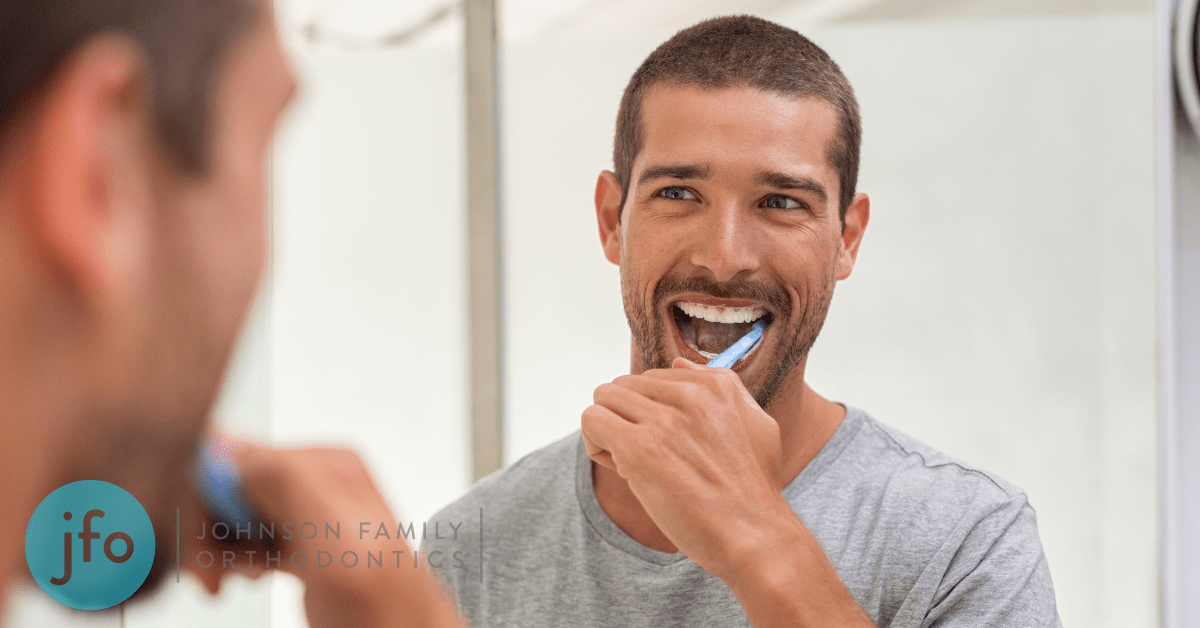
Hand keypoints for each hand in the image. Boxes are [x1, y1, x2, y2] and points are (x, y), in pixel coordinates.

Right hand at [185, 438, 462, 627]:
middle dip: (206, 529)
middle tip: (207, 572)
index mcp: (325, 464)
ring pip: (232, 515)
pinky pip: (248, 538)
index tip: (194, 541)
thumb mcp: (333, 532)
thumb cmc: (385, 603)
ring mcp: (308, 515)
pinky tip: (243, 576)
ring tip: (224, 578)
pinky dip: (233, 558)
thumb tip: (224, 441)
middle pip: (228, 486)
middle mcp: (316, 482)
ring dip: (216, 547)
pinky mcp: (302, 546)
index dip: (204, 499)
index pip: (235, 456)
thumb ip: (283, 480)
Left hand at [581, 357, 789, 579]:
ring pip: (604, 398)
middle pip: (624, 385)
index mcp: (716, 385)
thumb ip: (720, 387)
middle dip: (627, 419)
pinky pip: (592, 421)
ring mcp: (664, 420)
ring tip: (633, 463)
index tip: (667, 443)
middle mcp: (690, 394)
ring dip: (609, 431)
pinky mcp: (640, 449)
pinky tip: (622, 470)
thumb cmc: (752, 490)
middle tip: (648, 457)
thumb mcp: (756, 424)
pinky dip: (596, 445)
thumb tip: (678, 363)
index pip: (653, 378)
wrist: (754, 536)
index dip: (651, 412)